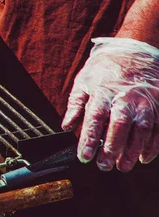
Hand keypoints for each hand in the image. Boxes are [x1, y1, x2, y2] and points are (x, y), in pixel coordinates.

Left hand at [62, 37, 158, 171]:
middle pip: (120, 124)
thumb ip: (75, 104)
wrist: (132, 50)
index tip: (84, 156)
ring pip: (142, 128)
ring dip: (132, 150)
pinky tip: (143, 157)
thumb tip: (67, 126)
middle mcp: (125, 95)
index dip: (89, 139)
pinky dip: (153, 144)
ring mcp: (145, 99)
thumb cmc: (104, 69)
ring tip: (123, 166)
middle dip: (112, 148)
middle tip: (104, 166)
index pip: (94, 117)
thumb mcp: (83, 81)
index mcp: (103, 90)